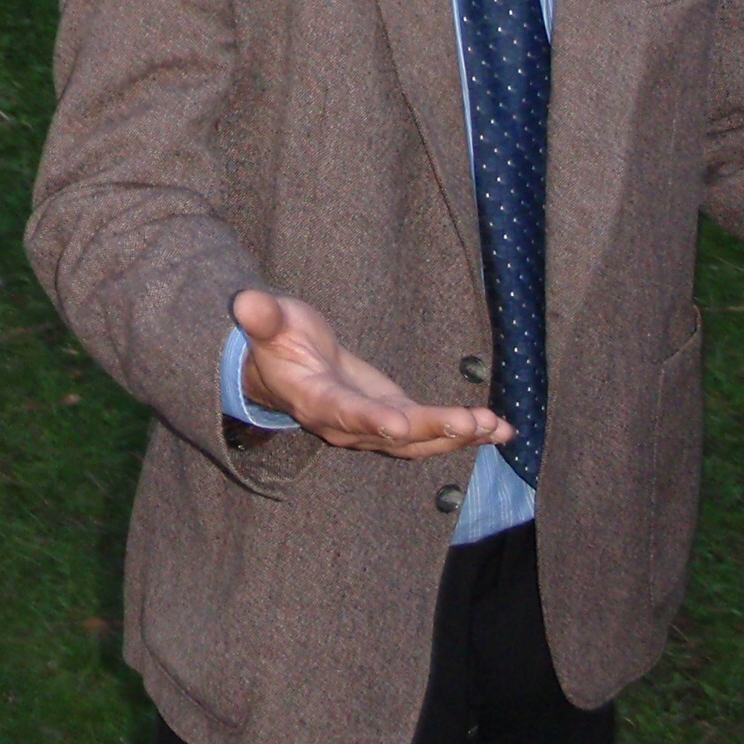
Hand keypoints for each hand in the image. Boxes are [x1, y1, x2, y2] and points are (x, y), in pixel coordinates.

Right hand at [233, 288, 509, 457]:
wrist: (285, 369)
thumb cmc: (278, 340)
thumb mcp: (270, 323)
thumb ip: (262, 317)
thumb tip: (244, 301)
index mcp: (315, 400)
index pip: (345, 413)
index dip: (372, 420)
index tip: (401, 425)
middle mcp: (345, 425)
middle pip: (392, 434)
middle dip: (433, 429)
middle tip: (471, 422)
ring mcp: (372, 428)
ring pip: (418, 442)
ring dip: (457, 435)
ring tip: (495, 427)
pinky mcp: (394, 420)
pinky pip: (430, 435)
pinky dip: (463, 432)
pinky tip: (498, 429)